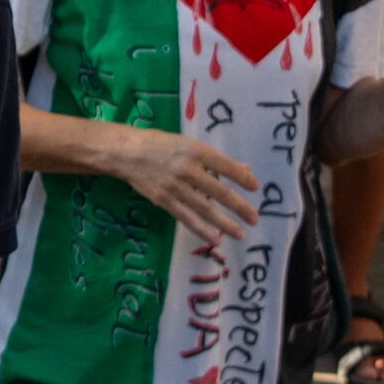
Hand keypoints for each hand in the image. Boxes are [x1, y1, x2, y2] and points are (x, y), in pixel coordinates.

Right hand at [99, 122, 263, 246]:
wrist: (127, 153)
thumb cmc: (161, 145)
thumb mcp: (189, 144)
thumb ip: (215, 159)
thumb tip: (244, 169)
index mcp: (196, 151)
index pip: (226, 166)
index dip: (243, 178)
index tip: (256, 187)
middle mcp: (188, 169)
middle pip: (219, 191)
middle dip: (240, 206)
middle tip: (255, 218)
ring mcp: (175, 187)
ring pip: (205, 209)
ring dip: (225, 223)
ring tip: (240, 233)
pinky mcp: (164, 200)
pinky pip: (186, 218)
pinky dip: (202, 229)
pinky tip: (215, 238)